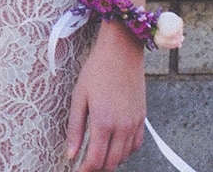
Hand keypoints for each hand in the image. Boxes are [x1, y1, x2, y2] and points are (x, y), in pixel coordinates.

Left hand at [66, 21, 146, 170]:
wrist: (121, 52)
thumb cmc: (96, 71)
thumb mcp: (79, 97)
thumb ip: (75, 128)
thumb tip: (71, 153)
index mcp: (104, 122)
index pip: (96, 160)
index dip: (85, 170)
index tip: (77, 170)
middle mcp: (122, 127)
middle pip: (111, 162)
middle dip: (97, 168)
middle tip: (85, 165)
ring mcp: (134, 123)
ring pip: (124, 156)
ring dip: (111, 161)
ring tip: (97, 156)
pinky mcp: (142, 117)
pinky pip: (136, 145)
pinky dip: (125, 152)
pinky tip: (115, 147)